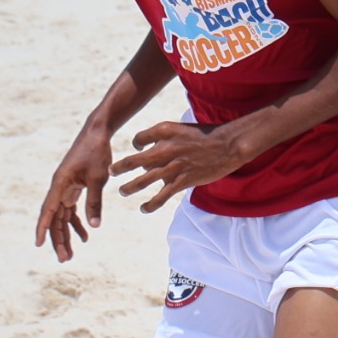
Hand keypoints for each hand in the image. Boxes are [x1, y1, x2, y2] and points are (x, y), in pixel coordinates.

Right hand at [35, 126, 114, 261]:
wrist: (96, 134)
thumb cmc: (96, 153)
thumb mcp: (99, 178)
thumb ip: (95, 201)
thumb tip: (95, 226)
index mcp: (60, 184)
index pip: (48, 211)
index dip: (43, 228)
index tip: (38, 244)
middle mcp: (59, 188)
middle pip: (54, 218)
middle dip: (58, 239)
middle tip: (64, 259)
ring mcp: (65, 188)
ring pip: (62, 217)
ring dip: (66, 235)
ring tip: (70, 254)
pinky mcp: (73, 188)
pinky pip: (70, 210)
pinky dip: (76, 222)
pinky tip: (86, 235)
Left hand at [112, 119, 249, 214]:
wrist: (226, 145)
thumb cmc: (206, 135)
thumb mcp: (181, 129)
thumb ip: (165, 138)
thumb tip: (150, 153)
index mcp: (163, 132)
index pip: (139, 140)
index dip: (136, 146)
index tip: (137, 151)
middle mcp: (163, 149)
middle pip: (134, 161)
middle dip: (120, 168)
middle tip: (111, 172)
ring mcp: (172, 167)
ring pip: (143, 180)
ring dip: (130, 187)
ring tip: (123, 192)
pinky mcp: (181, 181)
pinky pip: (161, 196)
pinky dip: (150, 204)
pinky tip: (144, 208)